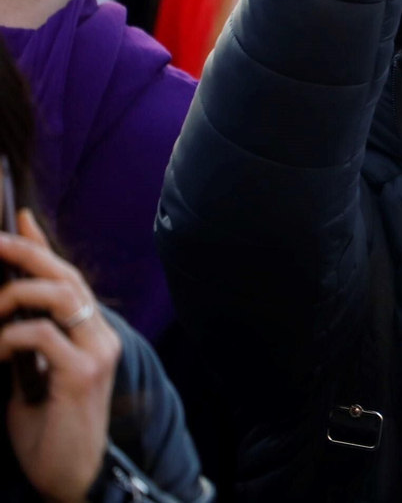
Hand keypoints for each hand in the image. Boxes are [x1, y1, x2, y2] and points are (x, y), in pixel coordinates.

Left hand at [0, 211, 119, 502]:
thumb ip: (27, 343)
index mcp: (90, 335)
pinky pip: (41, 336)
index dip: (42, 246)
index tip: (18, 217)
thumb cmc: (48, 430)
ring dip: (15, 292)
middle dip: (27, 253)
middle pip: (65, 278)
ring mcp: (96, 353)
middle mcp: (100, 337)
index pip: (68, 277)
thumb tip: (5, 311)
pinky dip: (9, 337)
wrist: (71, 475)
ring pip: (60, 296)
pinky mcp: (83, 374)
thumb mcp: (32, 377)